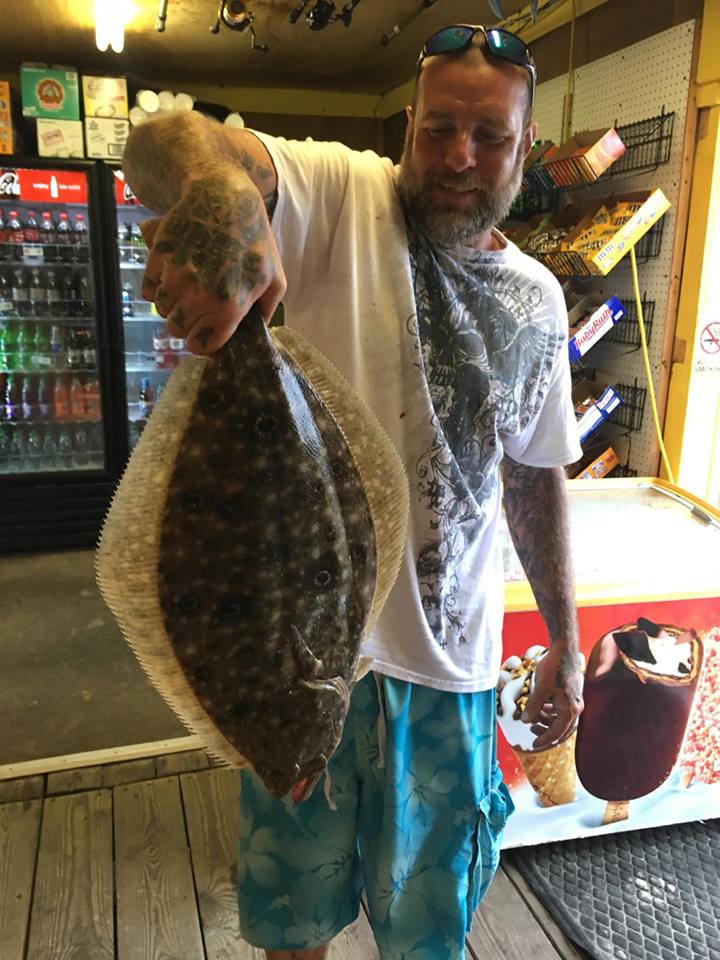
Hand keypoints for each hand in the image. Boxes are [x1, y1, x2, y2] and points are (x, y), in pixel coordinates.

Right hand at [139, 172, 285, 355]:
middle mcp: (201, 295)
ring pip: (161, 310)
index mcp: (231, 305)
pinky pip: (147, 289)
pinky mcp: (159, 257)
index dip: (201, 342)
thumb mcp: (275, 276)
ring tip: (184, 289)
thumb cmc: (254, 237)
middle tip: (193, 309)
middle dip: (185, 324)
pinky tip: (169, 276)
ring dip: (170, 305)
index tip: (203, 333)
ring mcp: (177, 276)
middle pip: (177, 330)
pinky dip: (155, 287)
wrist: (223, 196)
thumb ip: (267, 310)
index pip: (202, 345)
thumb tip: (257, 331)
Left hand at [521, 645, 583, 749]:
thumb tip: (526, 721)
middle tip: (531, 729)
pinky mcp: (571, 692)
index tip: (533, 745)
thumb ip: (533, 707)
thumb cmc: (553, 669)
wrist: (564, 650)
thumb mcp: (540, 689)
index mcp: (570, 710)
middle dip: (546, 731)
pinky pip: (562, 708)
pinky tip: (541, 705)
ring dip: (548, 720)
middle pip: (562, 729)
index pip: (556, 733)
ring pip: (561, 718)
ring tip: (534, 716)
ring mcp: (575, 700)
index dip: (543, 740)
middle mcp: (576, 707)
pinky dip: (551, 710)